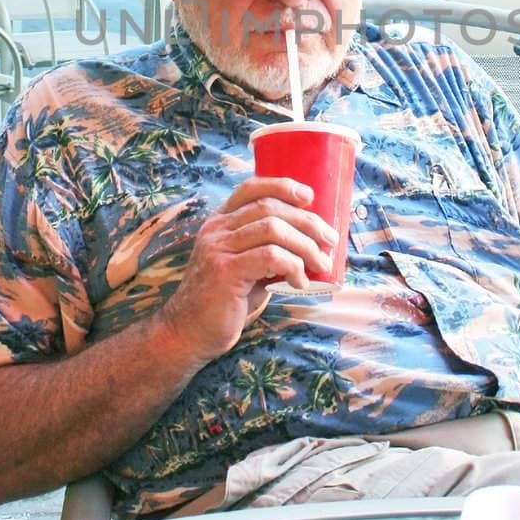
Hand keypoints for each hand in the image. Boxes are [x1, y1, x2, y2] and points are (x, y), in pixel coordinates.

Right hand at [159, 176, 338, 366]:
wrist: (189, 333)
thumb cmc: (223, 301)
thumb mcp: (245, 266)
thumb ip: (266, 250)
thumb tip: (311, 245)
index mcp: (220, 222)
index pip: (251, 188)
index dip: (282, 186)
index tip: (309, 197)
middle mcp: (216, 229)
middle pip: (270, 208)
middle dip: (307, 222)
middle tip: (330, 241)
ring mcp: (218, 248)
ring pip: (273, 229)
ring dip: (305, 245)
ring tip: (321, 264)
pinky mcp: (225, 271)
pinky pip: (270, 256)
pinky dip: (293, 267)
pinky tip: (300, 283)